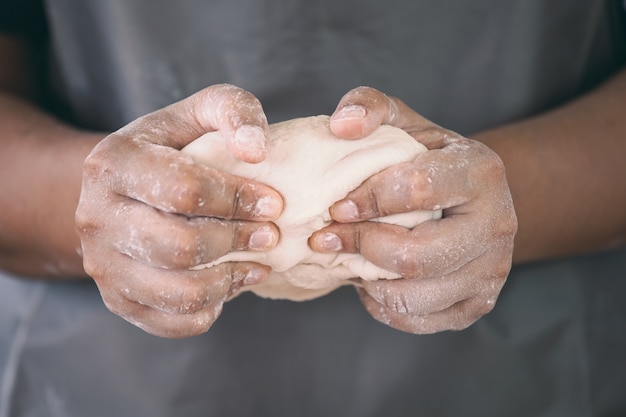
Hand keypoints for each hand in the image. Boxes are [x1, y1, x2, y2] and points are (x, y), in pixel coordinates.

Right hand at [75, 84, 282, 337]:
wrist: (124, 190)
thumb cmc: (172, 149)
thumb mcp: (197, 114)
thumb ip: (232, 112)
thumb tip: (257, 150)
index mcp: (112, 163)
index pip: (183, 190)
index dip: (238, 200)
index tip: (273, 202)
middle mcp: (95, 217)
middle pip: (180, 247)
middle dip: (237, 242)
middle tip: (271, 235)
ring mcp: (103, 265)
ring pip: (178, 292)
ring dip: (230, 281)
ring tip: (259, 263)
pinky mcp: (118, 299)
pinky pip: (173, 322)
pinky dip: (212, 309)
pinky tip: (231, 283)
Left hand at [310, 87, 516, 333]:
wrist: (469, 200)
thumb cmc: (426, 159)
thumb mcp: (404, 123)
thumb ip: (370, 107)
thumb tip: (342, 125)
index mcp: (480, 172)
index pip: (416, 189)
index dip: (366, 200)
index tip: (336, 205)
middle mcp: (497, 225)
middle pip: (416, 255)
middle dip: (361, 246)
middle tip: (327, 237)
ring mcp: (492, 271)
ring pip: (415, 295)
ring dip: (368, 279)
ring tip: (349, 257)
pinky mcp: (478, 304)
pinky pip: (420, 320)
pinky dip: (384, 305)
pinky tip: (371, 280)